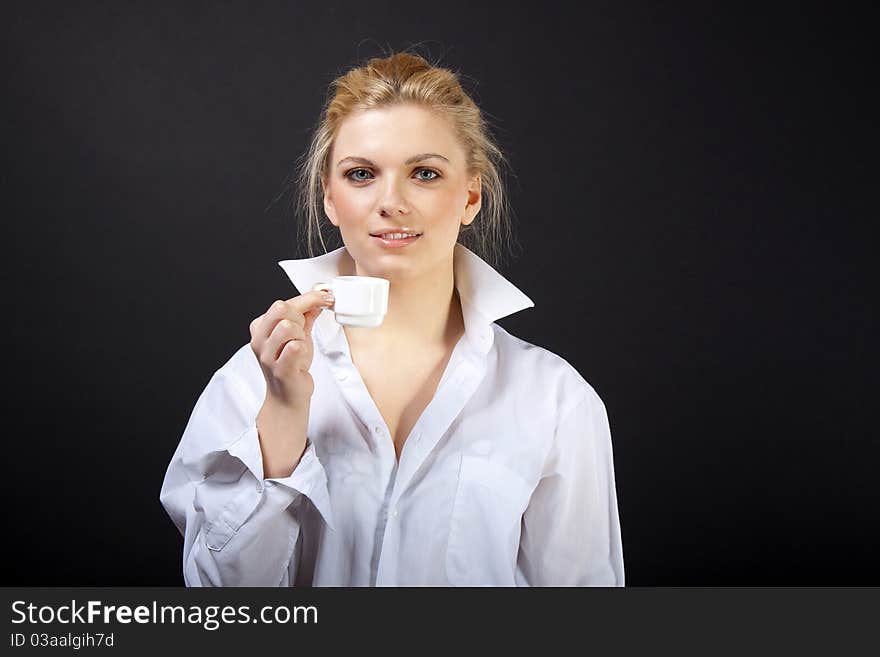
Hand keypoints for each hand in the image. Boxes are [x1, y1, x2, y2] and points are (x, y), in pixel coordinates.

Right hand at [249, 288, 334, 410]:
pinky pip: (294, 347)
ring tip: (300, 347)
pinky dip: (303, 349)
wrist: (288, 396)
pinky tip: (301, 358)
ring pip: (288, 326)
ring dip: (301, 336)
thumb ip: (306, 315)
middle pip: (281, 309)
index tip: (326, 297)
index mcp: (260, 327)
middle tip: (303, 333)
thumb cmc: (291, 365)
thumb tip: (319, 296)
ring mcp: (267, 355)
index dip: (309, 298)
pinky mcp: (279, 369)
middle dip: (300, 318)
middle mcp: (259, 339)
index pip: (283, 303)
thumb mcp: (299, 335)